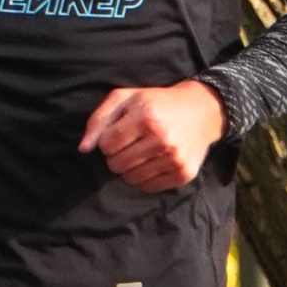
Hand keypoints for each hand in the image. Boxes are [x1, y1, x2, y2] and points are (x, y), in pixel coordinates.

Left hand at [79, 78, 225, 191]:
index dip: (108, 140)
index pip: (106, 145)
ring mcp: (174, 159)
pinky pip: (148, 187)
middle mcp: (161, 139)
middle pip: (116, 165)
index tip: (119, 133)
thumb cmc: (157, 102)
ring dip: (129, 168)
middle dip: (117, 156)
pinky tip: (153, 162)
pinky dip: (144, 178)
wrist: (202, 110)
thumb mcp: (126, 98)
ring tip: (141, 153)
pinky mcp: (183, 174)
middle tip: (129, 144)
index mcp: (146, 117)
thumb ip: (99, 120)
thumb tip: (83, 149)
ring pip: (130, 179)